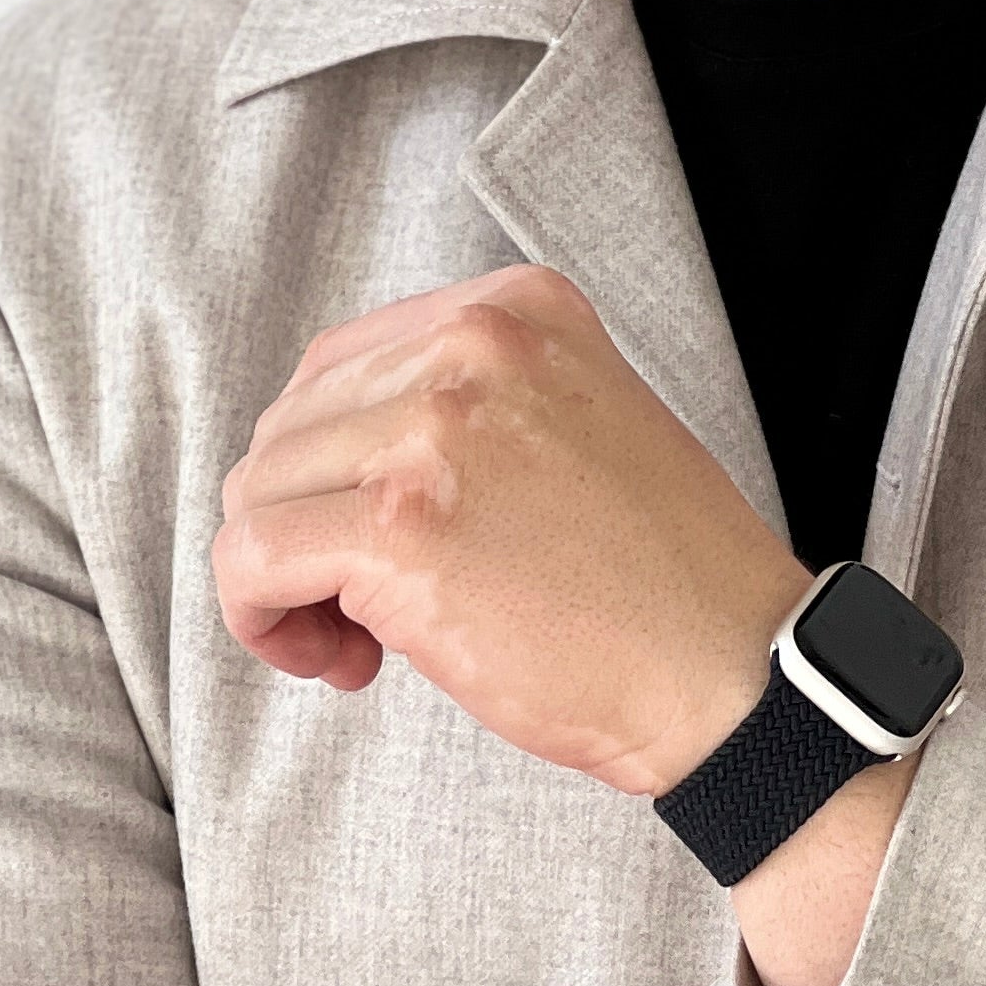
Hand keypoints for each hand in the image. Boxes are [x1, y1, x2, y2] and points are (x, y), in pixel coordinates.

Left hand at [213, 266, 804, 794]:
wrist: (734, 674)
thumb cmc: (665, 588)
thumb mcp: (580, 430)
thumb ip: (472, 414)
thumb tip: (333, 470)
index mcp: (516, 311)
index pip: (341, 366)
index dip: (330, 467)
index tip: (370, 543)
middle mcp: (469, 348)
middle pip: (291, 428)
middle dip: (301, 527)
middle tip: (360, 614)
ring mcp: (432, 431)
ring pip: (260, 493)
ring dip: (282, 581)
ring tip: (356, 644)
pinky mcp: (400, 528)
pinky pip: (251, 560)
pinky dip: (261, 618)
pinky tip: (337, 660)